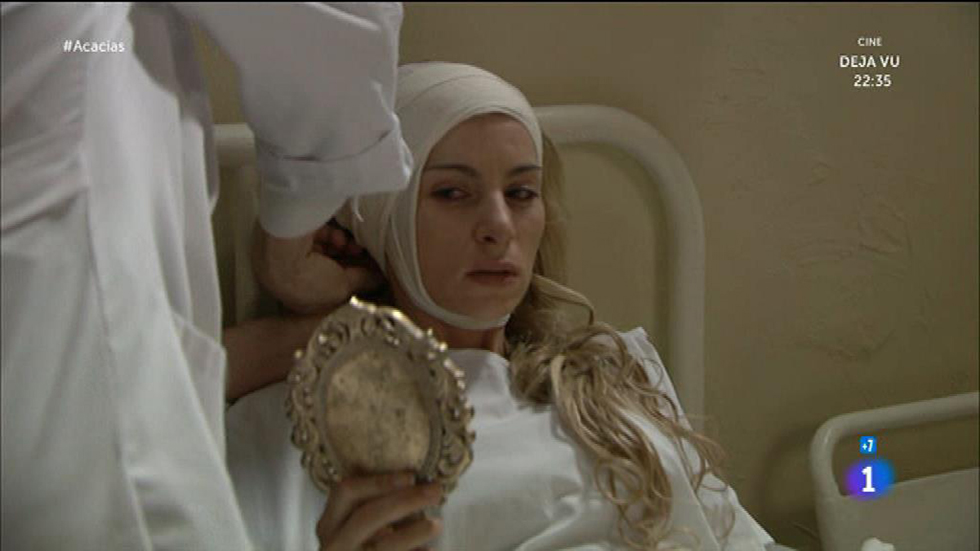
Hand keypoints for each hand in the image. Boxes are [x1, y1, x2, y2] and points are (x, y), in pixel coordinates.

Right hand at [252, 220, 383, 314]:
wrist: (281, 250)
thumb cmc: (306, 279)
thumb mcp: (342, 287)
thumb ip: (363, 282)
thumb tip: (380, 279)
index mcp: (298, 298)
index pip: (327, 292)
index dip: (349, 284)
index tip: (368, 275)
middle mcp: (291, 279)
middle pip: (328, 269)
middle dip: (349, 263)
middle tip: (367, 257)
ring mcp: (290, 256)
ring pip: (326, 251)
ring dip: (343, 247)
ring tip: (354, 246)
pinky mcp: (294, 235)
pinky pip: (319, 236)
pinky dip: (332, 236)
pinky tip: (339, 237)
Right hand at [317, 473, 442, 550]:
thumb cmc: (359, 546)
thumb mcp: (354, 529)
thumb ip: (373, 509)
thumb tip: (416, 485)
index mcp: (329, 524)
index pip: (346, 492)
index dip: (379, 482)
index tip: (411, 476)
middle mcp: (333, 544)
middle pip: (367, 516)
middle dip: (405, 501)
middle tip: (435, 492)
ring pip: (383, 545)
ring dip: (413, 533)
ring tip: (437, 524)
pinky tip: (429, 550)